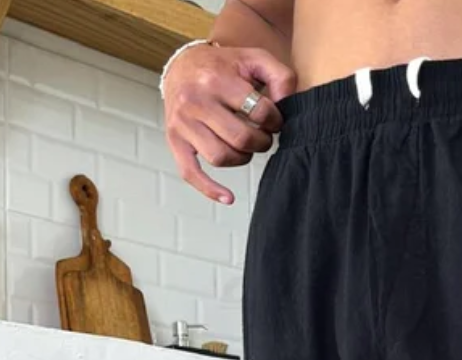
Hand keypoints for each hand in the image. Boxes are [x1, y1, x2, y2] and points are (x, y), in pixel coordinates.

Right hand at [164, 45, 296, 203]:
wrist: (181, 65)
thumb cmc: (222, 66)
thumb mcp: (253, 58)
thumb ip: (280, 76)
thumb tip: (287, 105)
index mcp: (217, 79)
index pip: (259, 112)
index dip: (275, 121)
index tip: (273, 120)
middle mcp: (196, 101)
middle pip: (240, 139)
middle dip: (260, 142)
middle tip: (262, 136)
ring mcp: (183, 123)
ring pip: (220, 157)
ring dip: (241, 158)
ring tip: (244, 146)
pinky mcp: (175, 140)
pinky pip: (190, 172)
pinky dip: (209, 189)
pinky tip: (228, 197)